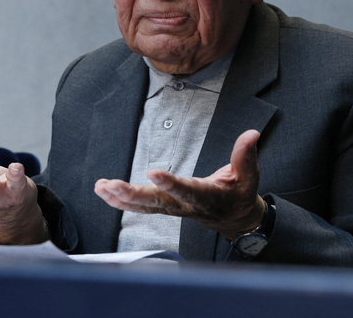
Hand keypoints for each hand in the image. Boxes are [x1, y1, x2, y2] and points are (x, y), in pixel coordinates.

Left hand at [94, 129, 264, 239]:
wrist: (234, 218)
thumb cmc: (239, 194)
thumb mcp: (248, 175)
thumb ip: (246, 154)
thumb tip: (251, 134)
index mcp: (206, 197)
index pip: (187, 190)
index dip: (170, 183)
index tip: (153, 172)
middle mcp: (185, 206)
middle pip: (157, 202)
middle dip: (133, 194)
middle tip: (113, 186)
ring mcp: (172, 209)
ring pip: (144, 206)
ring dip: (120, 198)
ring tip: (101, 187)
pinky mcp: (164, 208)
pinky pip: (140, 207)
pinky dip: (120, 201)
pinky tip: (103, 192)